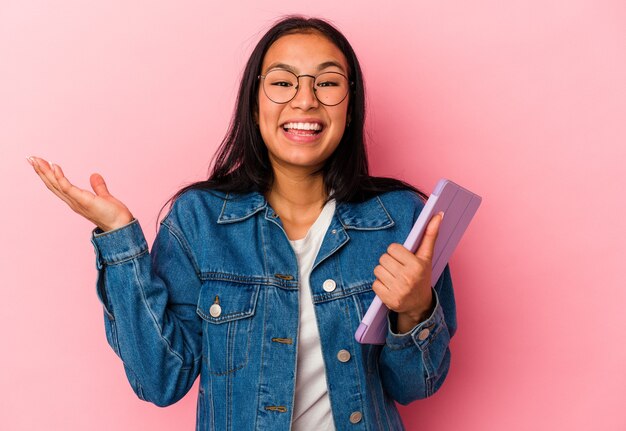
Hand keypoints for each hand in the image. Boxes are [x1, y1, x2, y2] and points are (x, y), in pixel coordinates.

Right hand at [28, 156, 133, 231]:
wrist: (120, 225)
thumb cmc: (113, 214)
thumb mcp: (103, 196)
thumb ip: (98, 187)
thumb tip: (94, 175)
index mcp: (75, 199)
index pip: (58, 185)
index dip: (48, 174)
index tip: (40, 163)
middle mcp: (72, 201)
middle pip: (52, 184)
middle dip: (41, 171)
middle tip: (31, 158)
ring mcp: (76, 201)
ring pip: (56, 185)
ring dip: (45, 172)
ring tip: (37, 160)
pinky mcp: (82, 200)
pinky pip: (67, 187)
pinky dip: (60, 177)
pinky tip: (54, 166)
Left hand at [372, 212, 443, 332]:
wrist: (420, 305)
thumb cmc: (421, 276)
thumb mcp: (426, 257)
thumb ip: (431, 235)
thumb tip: (438, 215)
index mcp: (417, 265)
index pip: (392, 248)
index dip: (396, 252)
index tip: (403, 259)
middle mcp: (408, 278)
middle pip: (383, 258)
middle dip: (389, 262)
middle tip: (398, 269)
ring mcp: (398, 290)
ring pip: (377, 270)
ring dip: (383, 273)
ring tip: (394, 278)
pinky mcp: (389, 300)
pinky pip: (375, 284)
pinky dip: (380, 285)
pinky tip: (390, 287)